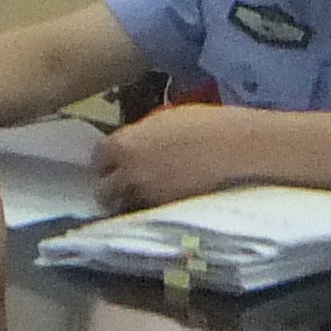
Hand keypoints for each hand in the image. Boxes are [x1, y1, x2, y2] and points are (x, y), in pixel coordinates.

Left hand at [90, 104, 267, 209]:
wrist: (232, 147)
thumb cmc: (202, 124)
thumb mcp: (163, 121)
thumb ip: (140, 136)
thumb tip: (132, 145)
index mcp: (125, 145)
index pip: (97, 158)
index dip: (103, 161)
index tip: (108, 163)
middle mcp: (130, 173)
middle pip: (104, 189)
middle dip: (108, 187)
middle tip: (118, 185)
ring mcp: (147, 195)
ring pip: (125, 203)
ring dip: (128, 199)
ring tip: (141, 193)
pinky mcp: (166, 209)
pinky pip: (148, 209)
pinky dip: (150, 205)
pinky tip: (162, 197)